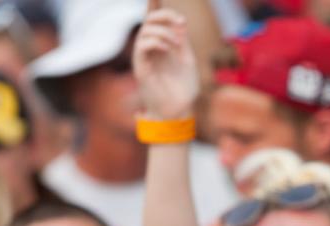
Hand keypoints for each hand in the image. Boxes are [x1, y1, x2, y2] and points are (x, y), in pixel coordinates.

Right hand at [133, 1, 199, 120]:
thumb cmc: (183, 89)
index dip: (154, 4)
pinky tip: (167, 48)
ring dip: (163, 32)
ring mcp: (145, 57)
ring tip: (176, 44)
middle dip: (165, 15)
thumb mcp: (188, 60)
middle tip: (182, 23)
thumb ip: (183, 42)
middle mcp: (152, 48)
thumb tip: (180, 23)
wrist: (178, 111)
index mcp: (164, 44)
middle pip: (149, 20)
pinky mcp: (141, 67)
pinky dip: (155, 41)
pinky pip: (142, 45)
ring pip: (145, 30)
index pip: (155, 20)